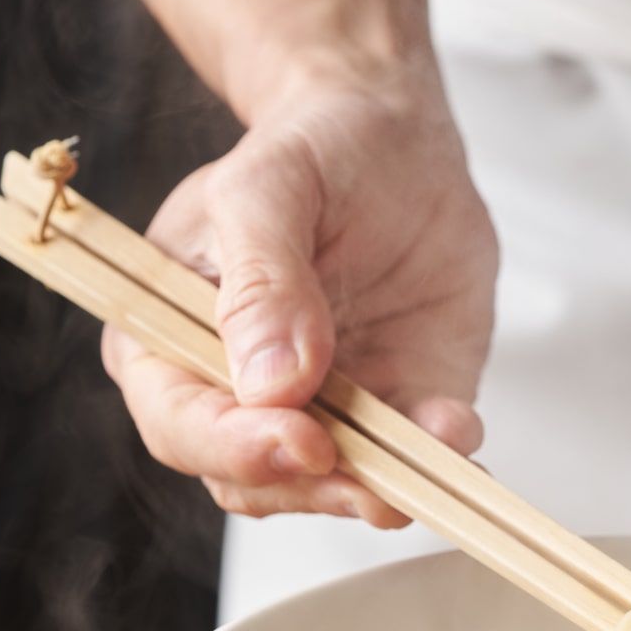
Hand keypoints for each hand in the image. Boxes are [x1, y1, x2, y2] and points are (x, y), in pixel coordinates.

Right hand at [102, 69, 495, 524]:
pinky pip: (411, 458)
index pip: (180, 423)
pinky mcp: (393, 406)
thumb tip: (268, 382)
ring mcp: (320, 407)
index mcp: (172, 339)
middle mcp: (238, 391)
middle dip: (312, 485)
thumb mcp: (270, 186)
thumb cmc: (314, 150)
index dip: (233, 446)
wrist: (400, 143)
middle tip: (366, 470)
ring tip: (429, 451)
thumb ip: (261, 279)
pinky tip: (458, 432)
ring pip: (332, 487)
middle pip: (253, 477)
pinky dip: (437, 458)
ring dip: (379, 486)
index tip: (299, 438)